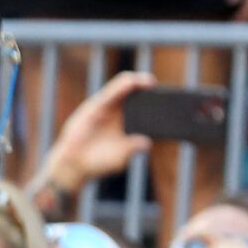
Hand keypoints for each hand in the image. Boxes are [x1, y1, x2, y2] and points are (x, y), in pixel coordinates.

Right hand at [40, 70, 155, 195]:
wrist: (75, 165)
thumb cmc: (98, 162)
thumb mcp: (121, 156)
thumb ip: (133, 148)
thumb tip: (148, 142)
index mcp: (127, 124)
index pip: (145, 109)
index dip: (157, 104)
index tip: (172, 104)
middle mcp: (118, 113)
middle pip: (137, 96)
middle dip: (151, 91)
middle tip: (166, 92)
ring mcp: (107, 108)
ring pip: (124, 88)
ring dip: (138, 82)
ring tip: (150, 82)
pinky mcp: (95, 106)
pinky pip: (110, 92)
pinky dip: (122, 85)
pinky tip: (133, 82)